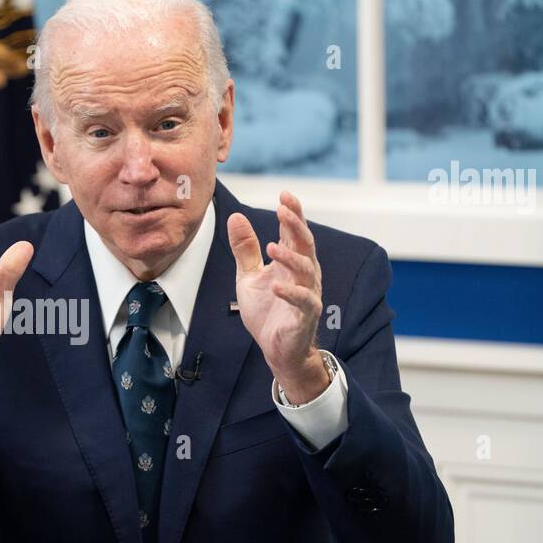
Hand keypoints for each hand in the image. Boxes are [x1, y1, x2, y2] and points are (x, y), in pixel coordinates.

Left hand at [227, 190, 329, 402]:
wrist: (276, 348)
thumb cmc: (266, 310)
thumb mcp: (248, 276)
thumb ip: (245, 249)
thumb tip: (235, 217)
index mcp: (290, 262)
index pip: (293, 232)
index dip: (292, 213)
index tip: (284, 194)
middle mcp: (304, 274)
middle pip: (305, 244)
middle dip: (295, 225)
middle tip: (284, 209)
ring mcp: (307, 293)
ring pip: (306, 269)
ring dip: (290, 257)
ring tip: (271, 247)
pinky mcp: (306, 315)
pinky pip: (304, 301)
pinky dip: (291, 293)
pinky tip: (276, 286)